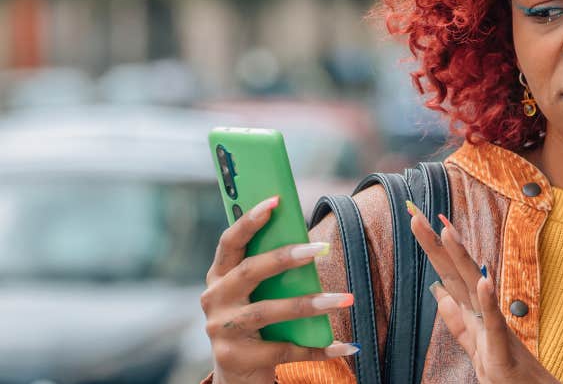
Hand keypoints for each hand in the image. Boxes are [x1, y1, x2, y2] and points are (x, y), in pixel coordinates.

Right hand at [200, 195, 360, 383]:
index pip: (230, 242)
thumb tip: (310, 244)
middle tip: (321, 248)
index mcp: (219, 277)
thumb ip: (272, 272)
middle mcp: (214, 301)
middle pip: (249, 272)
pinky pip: (284, 349)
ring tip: (345, 299)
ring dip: (309, 304)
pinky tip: (346, 345)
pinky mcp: (236, 359)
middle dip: (285, 257)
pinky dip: (318, 348)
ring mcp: (221, 331)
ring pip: (268, 311)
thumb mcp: (257, 295)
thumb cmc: (256, 324)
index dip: (249, 220)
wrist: (238, 375)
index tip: (276, 200)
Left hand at [407, 201, 560, 383]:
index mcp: (474, 315)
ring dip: (462, 259)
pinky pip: (496, 323)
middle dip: (437, 245)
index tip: (417, 222)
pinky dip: (490, 302)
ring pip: (476, 289)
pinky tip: (484, 281)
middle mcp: (484, 315)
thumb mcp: (475, 345)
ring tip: (447, 231)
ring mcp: (495, 330)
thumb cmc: (509, 374)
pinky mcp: (504, 351)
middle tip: (416, 216)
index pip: (449, 277)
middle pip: (457, 274)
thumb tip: (439, 293)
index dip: (433, 251)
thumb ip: (457, 321)